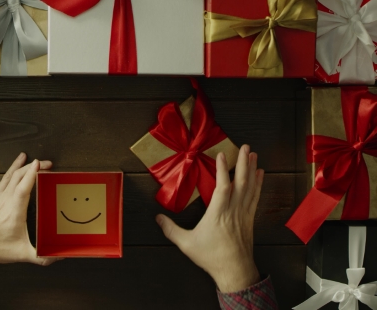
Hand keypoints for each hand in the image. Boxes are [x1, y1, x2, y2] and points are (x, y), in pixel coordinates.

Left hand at [0, 153, 60, 278]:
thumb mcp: (21, 254)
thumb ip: (42, 257)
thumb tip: (59, 257)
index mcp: (13, 211)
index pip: (23, 187)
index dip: (32, 174)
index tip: (41, 163)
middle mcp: (4, 201)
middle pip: (18, 177)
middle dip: (33, 167)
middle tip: (47, 163)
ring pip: (9, 176)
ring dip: (21, 165)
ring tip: (28, 157)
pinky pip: (3, 181)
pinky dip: (11, 171)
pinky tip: (14, 169)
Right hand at [156, 145, 263, 292]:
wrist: (235, 271)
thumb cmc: (211, 257)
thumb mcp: (187, 244)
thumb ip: (171, 229)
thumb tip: (157, 218)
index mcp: (218, 214)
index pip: (222, 187)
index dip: (222, 169)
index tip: (221, 154)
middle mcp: (233, 210)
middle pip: (241, 182)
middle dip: (243, 163)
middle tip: (245, 147)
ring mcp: (244, 214)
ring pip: (250, 187)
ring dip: (252, 170)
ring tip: (253, 154)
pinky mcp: (249, 218)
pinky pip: (255, 197)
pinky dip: (258, 184)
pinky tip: (260, 174)